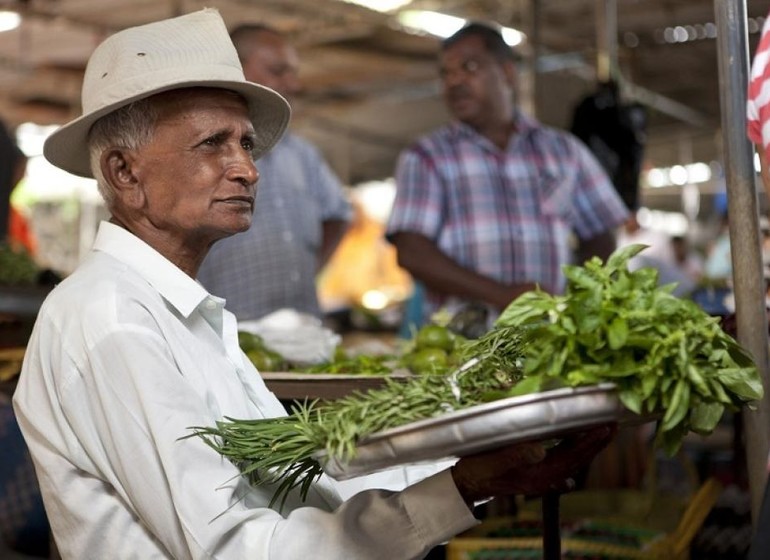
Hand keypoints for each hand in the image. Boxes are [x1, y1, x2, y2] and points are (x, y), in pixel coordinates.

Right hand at [450, 423, 615, 504]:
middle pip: (578, 458)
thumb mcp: (493, 461)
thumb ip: (515, 456)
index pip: (572, 457)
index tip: (606, 427)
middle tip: (613, 423)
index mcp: (539, 475)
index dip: (590, 442)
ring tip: (600, 429)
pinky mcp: (535, 472)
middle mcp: (545, 477)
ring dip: (587, 444)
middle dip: (596, 442)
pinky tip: (576, 446)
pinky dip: (573, 450)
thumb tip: (540, 449)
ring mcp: (541, 476)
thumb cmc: (478, 471)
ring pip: (571, 459)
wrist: (467, 485)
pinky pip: (561, 461)